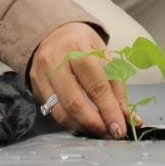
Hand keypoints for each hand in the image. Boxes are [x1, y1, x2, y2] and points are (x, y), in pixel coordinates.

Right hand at [29, 21, 129, 138]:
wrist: (52, 32)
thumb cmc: (82, 43)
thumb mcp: (104, 55)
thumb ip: (116, 86)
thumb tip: (130, 117)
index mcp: (79, 47)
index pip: (97, 84)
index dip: (109, 110)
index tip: (120, 127)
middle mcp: (57, 60)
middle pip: (76, 102)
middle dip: (96, 123)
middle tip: (110, 133)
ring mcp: (43, 74)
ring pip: (62, 112)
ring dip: (83, 126)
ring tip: (99, 129)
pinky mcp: (35, 86)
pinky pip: (53, 113)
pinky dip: (71, 122)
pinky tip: (83, 123)